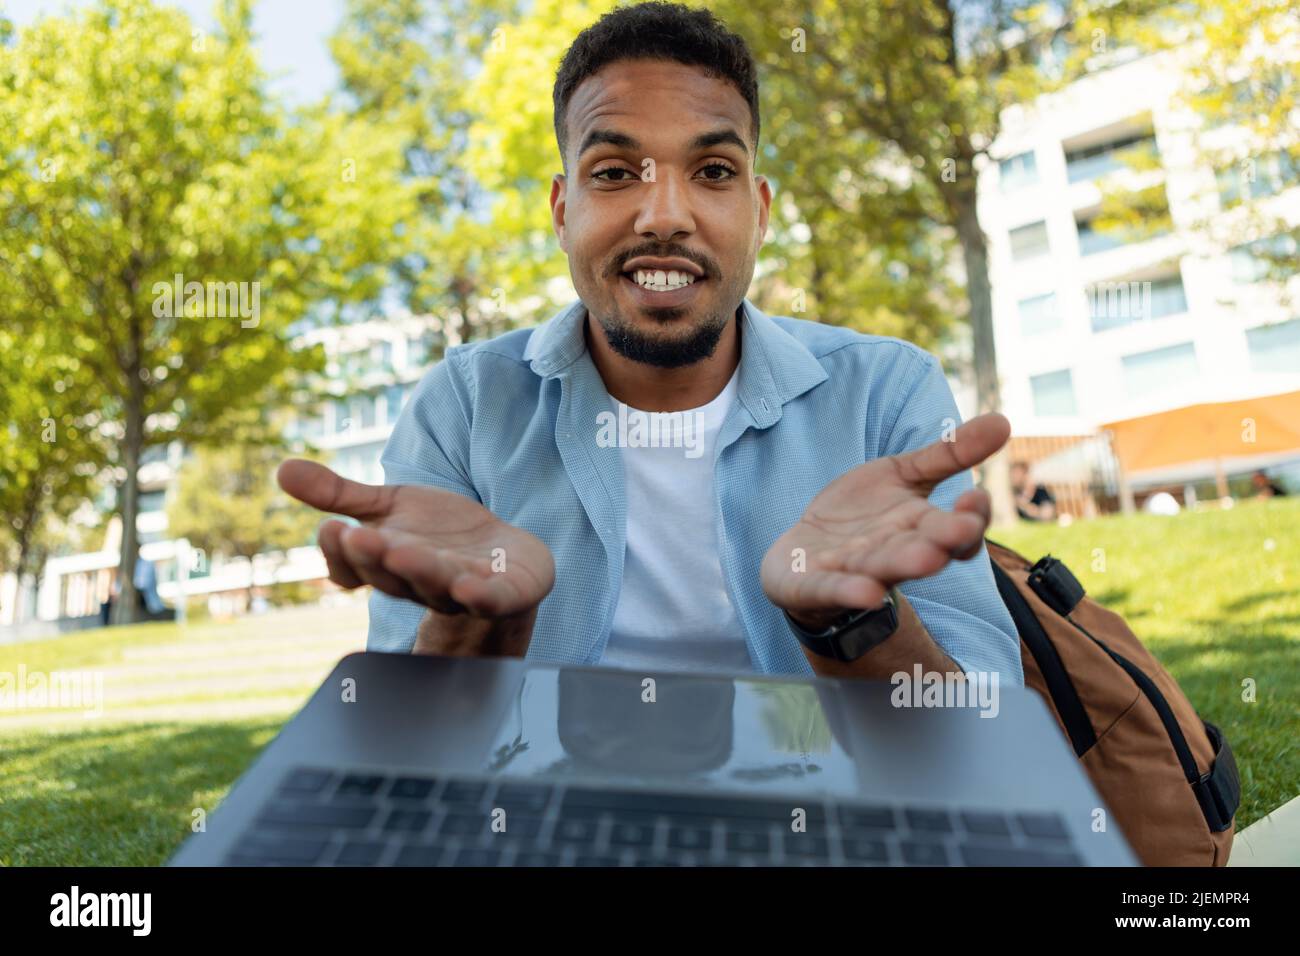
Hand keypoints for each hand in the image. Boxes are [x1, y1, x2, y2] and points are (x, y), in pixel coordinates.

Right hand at [277, 460, 554, 619]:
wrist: (507, 556)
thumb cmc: (440, 534)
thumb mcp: (390, 507)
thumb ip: (341, 495)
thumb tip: (281, 468)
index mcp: (386, 563)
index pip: (353, 567)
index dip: (341, 552)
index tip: (332, 529)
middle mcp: (418, 583)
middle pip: (391, 576)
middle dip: (375, 558)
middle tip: (359, 538)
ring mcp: (461, 591)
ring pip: (436, 585)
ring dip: (420, 571)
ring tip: (403, 553)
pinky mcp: (504, 595)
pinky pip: (490, 601)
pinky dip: (480, 597)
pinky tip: (470, 587)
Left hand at [761, 413, 1009, 629]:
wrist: (803, 553)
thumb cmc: (862, 513)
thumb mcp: (902, 474)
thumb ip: (948, 454)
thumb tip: (1004, 421)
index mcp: (920, 528)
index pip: (958, 529)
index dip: (970, 518)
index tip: (975, 499)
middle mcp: (894, 554)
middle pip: (925, 550)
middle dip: (943, 541)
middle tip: (961, 530)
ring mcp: (855, 572)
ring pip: (884, 569)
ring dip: (904, 564)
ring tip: (926, 558)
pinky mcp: (815, 585)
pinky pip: (834, 590)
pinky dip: (850, 592)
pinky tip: (866, 593)